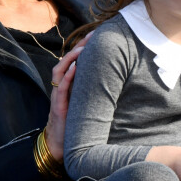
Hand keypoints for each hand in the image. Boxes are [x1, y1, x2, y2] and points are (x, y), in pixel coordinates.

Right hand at [44, 33, 91, 160]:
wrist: (63, 146)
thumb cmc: (77, 123)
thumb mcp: (89, 104)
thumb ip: (98, 92)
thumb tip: (122, 82)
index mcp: (71, 84)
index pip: (76, 60)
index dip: (85, 47)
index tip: (97, 35)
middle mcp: (63, 86)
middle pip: (68, 60)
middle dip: (79, 46)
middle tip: (92, 35)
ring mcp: (59, 95)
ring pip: (60, 70)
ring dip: (71, 58)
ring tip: (83, 48)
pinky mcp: (58, 106)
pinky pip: (60, 88)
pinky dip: (67, 76)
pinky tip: (75, 68)